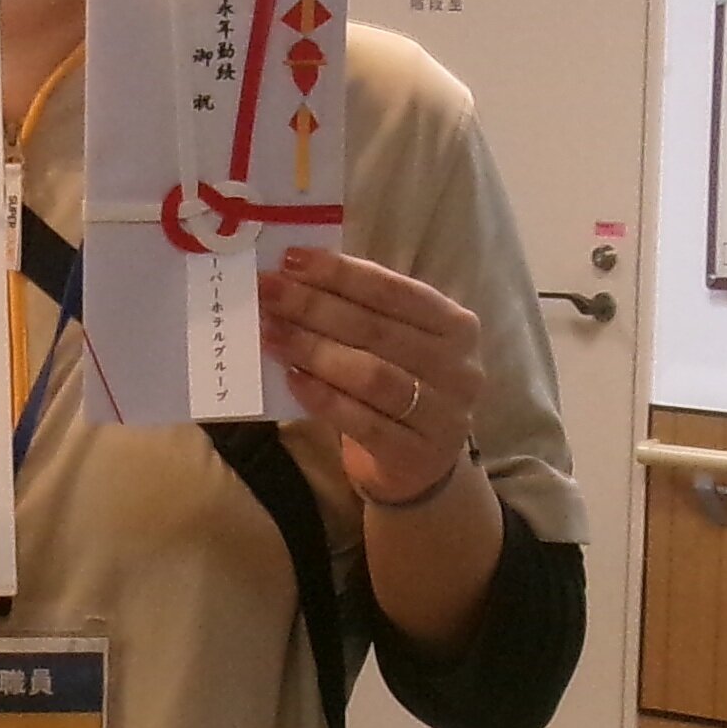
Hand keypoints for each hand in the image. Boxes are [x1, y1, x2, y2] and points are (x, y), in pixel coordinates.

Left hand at [258, 248, 481, 505]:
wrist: (419, 468)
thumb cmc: (399, 388)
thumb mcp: (394, 345)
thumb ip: (360, 312)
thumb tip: (296, 276)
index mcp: (456, 326)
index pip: (394, 291)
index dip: (341, 273)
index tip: (291, 259)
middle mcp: (459, 368)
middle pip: (377, 330)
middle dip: (315, 306)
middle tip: (267, 293)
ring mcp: (443, 414)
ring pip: (371, 374)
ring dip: (314, 350)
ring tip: (271, 333)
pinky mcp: (416, 454)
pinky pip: (362, 421)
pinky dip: (323, 397)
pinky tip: (291, 379)